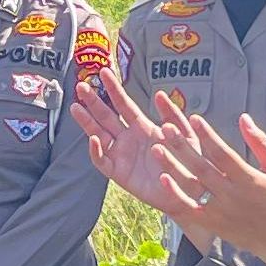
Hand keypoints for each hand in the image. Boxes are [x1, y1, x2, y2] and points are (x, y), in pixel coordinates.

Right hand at [71, 69, 191, 202]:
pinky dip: (96, 151)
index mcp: (142, 127)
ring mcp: (122, 156)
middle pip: (106, 117)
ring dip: (87, 122)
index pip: (124, 104)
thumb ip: (174, 116)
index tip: (103, 72)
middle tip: (80, 86)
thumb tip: (159, 94)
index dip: (113, 89)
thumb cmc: (189, 164)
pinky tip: (93, 139)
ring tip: (76, 107)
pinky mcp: (119, 174)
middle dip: (93, 102)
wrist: (189, 193)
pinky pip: (103, 162)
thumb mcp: (186, 136)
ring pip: (98, 135)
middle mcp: (128, 139)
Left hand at [150, 113, 265, 258]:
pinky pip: (190, 208)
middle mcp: (232, 194)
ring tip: (156, 149)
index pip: (223, 153)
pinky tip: (163, 180)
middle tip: (166, 128)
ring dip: (173, 167)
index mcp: (249, 179)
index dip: (207, 135)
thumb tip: (243, 118)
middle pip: (202, 167)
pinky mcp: (213, 223)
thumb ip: (261, 142)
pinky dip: (176, 195)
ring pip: (191, 186)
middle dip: (183, 146)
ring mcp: (220, 210)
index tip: (193, 118)